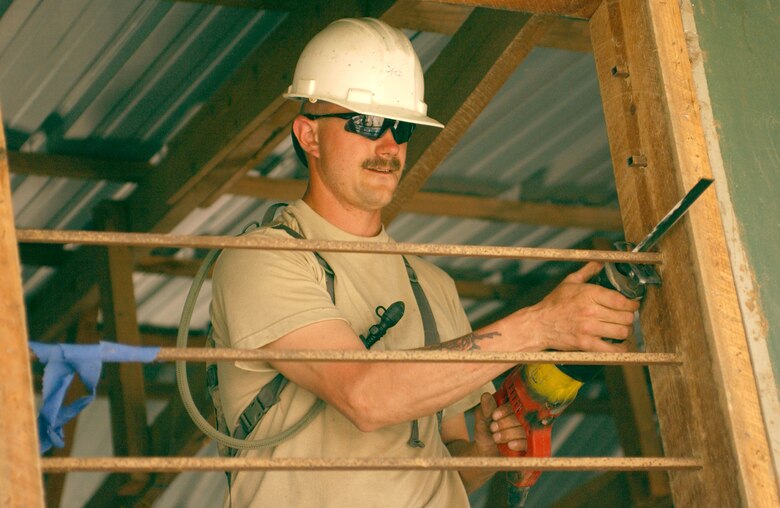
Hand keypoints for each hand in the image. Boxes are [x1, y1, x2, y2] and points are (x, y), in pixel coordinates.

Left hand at [473, 393, 525, 455]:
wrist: (486, 455)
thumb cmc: (485, 434)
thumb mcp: (481, 421)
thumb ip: (484, 409)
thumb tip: (485, 395)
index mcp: (512, 408)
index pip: (515, 404)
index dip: (505, 410)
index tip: (494, 416)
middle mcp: (522, 418)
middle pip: (521, 416)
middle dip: (504, 423)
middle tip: (492, 428)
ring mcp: (527, 432)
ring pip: (524, 429)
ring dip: (508, 433)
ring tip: (495, 437)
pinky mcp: (529, 445)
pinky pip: (529, 442)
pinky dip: (518, 443)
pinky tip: (509, 444)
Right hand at [515, 262, 639, 351]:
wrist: (539, 324)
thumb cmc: (553, 304)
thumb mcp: (569, 282)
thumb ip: (587, 271)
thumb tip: (600, 262)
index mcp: (589, 294)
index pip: (621, 300)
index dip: (632, 303)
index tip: (633, 304)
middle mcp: (590, 311)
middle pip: (625, 317)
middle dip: (628, 317)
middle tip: (624, 316)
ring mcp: (589, 329)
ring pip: (622, 332)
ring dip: (624, 330)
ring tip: (620, 328)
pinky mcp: (587, 344)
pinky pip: (613, 349)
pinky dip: (620, 348)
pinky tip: (619, 344)